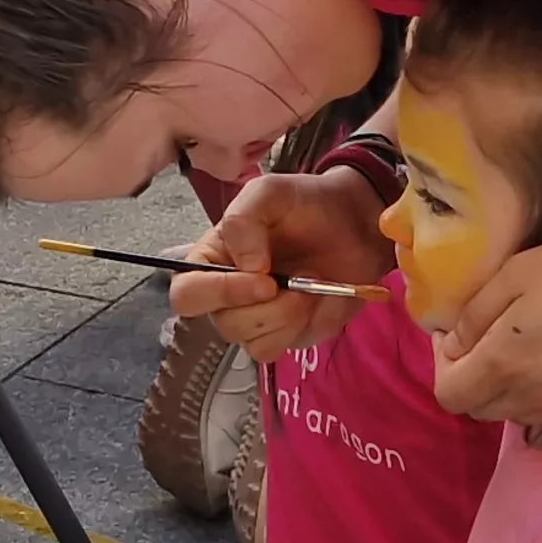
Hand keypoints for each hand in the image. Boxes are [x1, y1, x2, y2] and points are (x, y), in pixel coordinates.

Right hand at [167, 168, 398, 364]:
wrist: (355, 223)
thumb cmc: (305, 205)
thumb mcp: (270, 193)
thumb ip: (244, 220)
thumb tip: (246, 267)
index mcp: (210, 262)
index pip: (186, 294)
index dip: (219, 292)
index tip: (264, 278)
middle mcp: (225, 296)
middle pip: (223, 324)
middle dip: (267, 306)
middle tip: (301, 277)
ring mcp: (254, 320)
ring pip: (252, 342)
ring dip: (289, 314)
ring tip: (311, 282)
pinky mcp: (283, 336)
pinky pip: (278, 349)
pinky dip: (303, 325)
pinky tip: (317, 299)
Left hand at [432, 225, 541, 423]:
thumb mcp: (520, 273)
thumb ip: (476, 313)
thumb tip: (455, 343)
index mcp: (504, 365)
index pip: (448, 395)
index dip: (442, 365)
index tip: (456, 332)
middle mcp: (531, 399)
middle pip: (478, 409)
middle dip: (469, 377)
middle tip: (483, 336)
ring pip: (513, 413)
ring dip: (503, 387)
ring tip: (519, 344)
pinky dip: (537, 391)